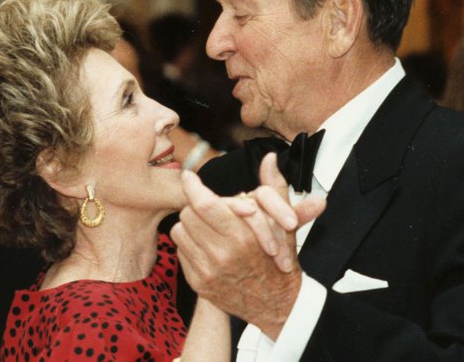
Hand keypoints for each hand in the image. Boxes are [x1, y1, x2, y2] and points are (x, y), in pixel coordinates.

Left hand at [172, 153, 322, 338]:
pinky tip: (207, 245)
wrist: (275, 304)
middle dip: (196, 206)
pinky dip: (190, 244)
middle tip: (207, 205)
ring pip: (180, 232)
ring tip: (208, 226)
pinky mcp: (198, 283)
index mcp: (243, 238)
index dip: (193, 187)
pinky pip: (180, 252)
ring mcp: (207, 271)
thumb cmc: (279, 259)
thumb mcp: (284, 223)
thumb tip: (269, 158)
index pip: (204, 205)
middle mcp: (222, 255)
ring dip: (191, 225)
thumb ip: (275, 187)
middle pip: (188, 215)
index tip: (189, 176)